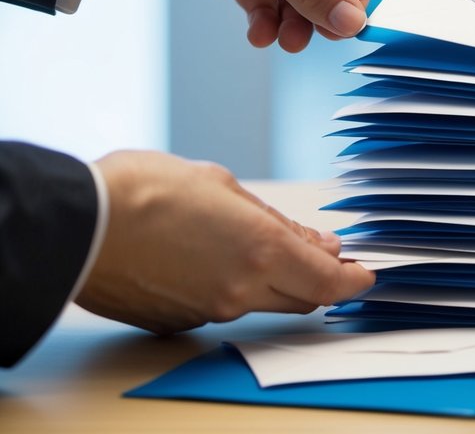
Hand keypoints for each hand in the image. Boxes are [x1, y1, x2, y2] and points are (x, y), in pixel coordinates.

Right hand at [77, 150, 374, 334]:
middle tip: (326, 255)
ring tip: (259, 242)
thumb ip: (276, 222)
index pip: (329, 283)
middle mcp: (241, 291)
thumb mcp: (223, 187)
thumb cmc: (144, 191)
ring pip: (263, 301)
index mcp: (261, 252)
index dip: (354, 280)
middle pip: (303, 297)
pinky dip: (233, 285)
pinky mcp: (178, 320)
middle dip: (321, 278)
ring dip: (275, 278)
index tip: (367, 272)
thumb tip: (316, 242)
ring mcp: (209, 311)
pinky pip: (222, 305)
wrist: (75, 225)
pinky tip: (212, 256)